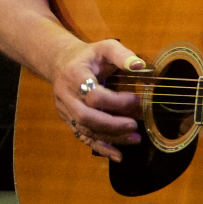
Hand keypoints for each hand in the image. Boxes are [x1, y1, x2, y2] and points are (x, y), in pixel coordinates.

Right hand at [51, 39, 145, 161]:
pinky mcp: (69, 120)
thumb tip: (140, 66)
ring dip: (111, 138)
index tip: (136, 100)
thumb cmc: (90, 56)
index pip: (93, 95)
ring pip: (85, 130)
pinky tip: (118, 156)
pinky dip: (101, 148)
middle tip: (135, 125)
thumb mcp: (106, 47)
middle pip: (86, 117)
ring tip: (135, 139)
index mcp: (74, 75)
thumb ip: (122, 55)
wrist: (62, 62)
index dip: (116, 101)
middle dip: (112, 124)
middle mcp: (66, 95)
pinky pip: (83, 137)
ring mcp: (65, 110)